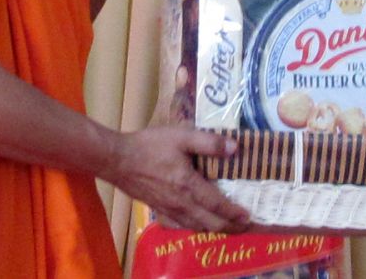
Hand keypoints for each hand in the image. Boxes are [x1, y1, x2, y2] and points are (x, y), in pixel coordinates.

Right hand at [107, 126, 251, 233]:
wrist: (117, 160)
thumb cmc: (149, 146)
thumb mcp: (181, 136)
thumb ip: (209, 142)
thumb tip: (235, 148)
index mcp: (188, 185)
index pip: (217, 205)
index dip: (234, 213)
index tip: (249, 216)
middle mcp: (181, 203)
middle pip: (210, 223)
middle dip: (230, 227)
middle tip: (245, 227)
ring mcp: (169, 209)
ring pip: (197, 226)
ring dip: (215, 229)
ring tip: (228, 227)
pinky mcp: (159, 210)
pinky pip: (182, 225)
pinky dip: (196, 227)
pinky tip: (200, 224)